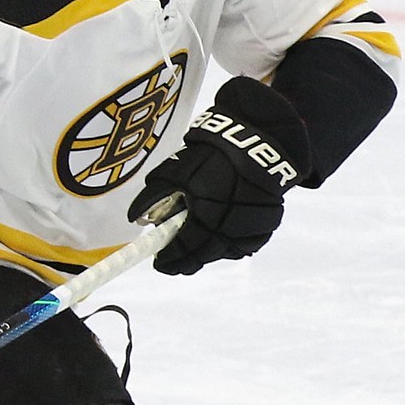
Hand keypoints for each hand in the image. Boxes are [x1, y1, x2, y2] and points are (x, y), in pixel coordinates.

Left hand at [127, 76, 311, 275]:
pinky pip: (245, 244)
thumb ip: (153, 196)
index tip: (160, 263)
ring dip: (209, 252)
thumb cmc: (212, 153)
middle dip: (187, 260)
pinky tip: (220, 236)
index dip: (170, 258)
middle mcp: (231, 223)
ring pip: (226, 251)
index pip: (185, 246)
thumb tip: (135, 218)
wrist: (259, 141)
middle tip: (175, 262)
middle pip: (205, 254)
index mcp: (207, 210)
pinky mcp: (268, 223)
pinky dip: (230, 243)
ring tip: (195, 246)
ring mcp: (253, 225)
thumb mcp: (175, 169)